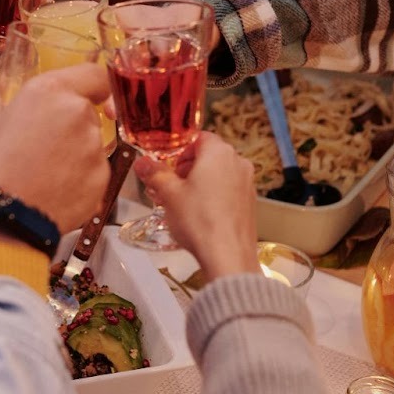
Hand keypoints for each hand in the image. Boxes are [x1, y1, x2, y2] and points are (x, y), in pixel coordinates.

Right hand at [0, 65, 109, 231]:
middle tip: (39, 142)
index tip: (77, 94)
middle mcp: (79, 115)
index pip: (94, 74)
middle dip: (68, 121)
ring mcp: (94, 150)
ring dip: (73, 150)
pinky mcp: (101, 181)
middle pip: (87, 110)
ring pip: (90, 142)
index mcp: (49, 93)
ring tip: (42, 170)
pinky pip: (93, 171)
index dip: (90, 84)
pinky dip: (78, 177)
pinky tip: (51, 189)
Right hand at [136, 133, 261, 278]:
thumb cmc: (200, 221)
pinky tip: (200, 214)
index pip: (199, 138)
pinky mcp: (250, 203)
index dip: (180, 150)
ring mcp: (247, 184)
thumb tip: (143, 163)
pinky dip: (214, 196)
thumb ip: (155, 173)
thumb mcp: (169, 194)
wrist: (227, 255)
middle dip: (188, 167)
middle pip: (210, 156)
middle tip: (171, 183)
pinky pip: (229, 191)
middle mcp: (238, 163)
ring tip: (182, 201)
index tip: (168, 163)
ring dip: (201, 182)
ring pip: (220, 174)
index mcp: (219, 153)